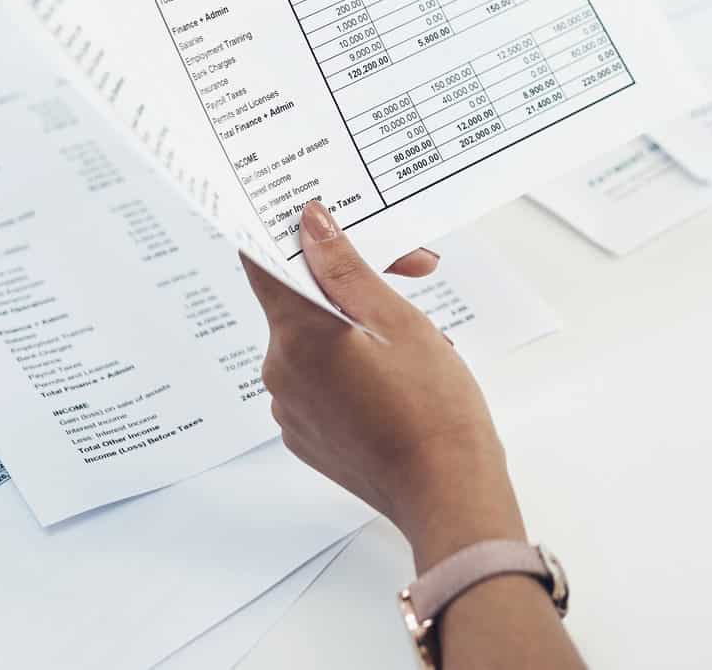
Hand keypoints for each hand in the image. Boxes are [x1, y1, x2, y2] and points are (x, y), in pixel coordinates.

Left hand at [242, 201, 524, 568]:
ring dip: (358, 326)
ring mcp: (290, 410)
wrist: (450, 495)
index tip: (313, 216)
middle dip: (352, 281)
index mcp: (297, 338)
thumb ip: (347, 270)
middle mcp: (279, 374)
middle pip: (299, 301)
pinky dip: (352, 366)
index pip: (261, 262)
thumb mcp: (400, 322)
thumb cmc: (435, 411)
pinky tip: (400, 374)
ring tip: (418, 339)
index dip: (286, 232)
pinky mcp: (307, 436)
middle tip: (412, 273)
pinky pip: (320, 381)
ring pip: (314, 341)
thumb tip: (310, 225)